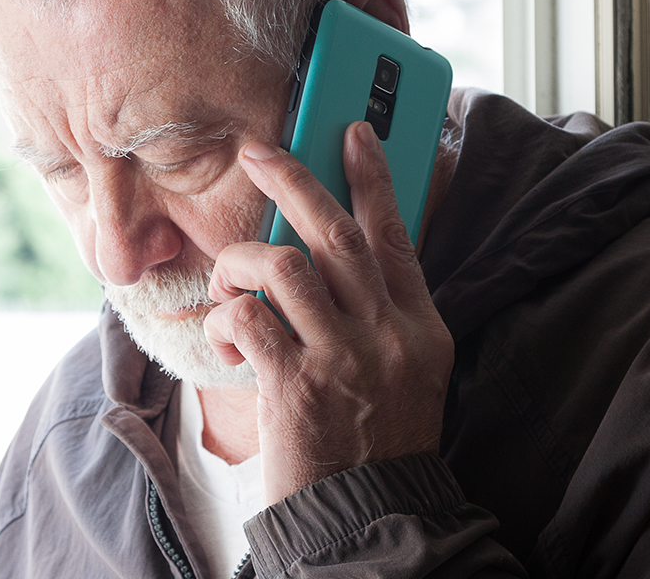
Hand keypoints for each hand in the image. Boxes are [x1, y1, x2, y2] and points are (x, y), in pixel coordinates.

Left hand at [203, 121, 454, 503]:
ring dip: (243, 263)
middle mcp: (388, 334)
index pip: (395, 235)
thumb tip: (337, 258)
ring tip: (231, 280)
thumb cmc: (381, 443)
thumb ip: (383, 315)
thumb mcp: (410, 373)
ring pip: (284, 268)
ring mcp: (344, 359)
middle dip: (293, 182)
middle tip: (259, 153)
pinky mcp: (298, 388)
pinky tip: (230, 338)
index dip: (372, 178)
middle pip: (335, 234)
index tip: (352, 133)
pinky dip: (229, 318)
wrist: (372, 516)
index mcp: (421, 327)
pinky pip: (251, 320)